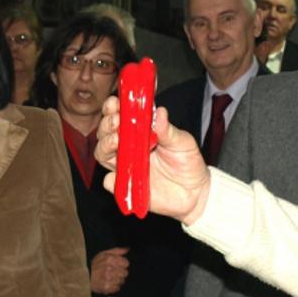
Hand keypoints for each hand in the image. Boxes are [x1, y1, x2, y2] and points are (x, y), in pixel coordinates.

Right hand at [90, 247, 129, 294]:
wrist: (83, 276)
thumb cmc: (95, 264)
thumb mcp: (103, 254)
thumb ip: (117, 251)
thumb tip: (127, 249)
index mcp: (109, 259)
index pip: (126, 263)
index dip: (122, 264)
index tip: (117, 265)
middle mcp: (109, 268)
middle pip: (125, 273)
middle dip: (120, 273)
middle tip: (113, 272)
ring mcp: (107, 279)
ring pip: (122, 281)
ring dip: (117, 280)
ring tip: (109, 278)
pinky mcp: (106, 288)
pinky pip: (117, 288)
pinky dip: (114, 287)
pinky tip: (108, 283)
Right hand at [96, 98, 211, 224]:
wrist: (195, 192)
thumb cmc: (188, 163)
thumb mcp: (182, 142)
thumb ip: (168, 130)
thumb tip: (159, 112)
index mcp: (140, 131)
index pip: (120, 115)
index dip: (114, 108)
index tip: (116, 103)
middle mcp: (129, 146)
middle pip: (105, 132)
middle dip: (107, 124)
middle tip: (116, 120)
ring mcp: (126, 166)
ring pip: (103, 153)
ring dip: (105, 145)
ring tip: (116, 140)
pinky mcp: (126, 185)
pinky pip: (111, 182)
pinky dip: (110, 179)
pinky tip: (115, 176)